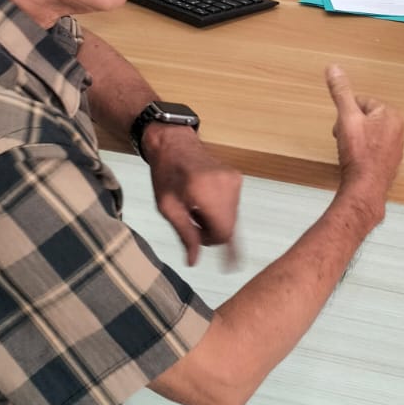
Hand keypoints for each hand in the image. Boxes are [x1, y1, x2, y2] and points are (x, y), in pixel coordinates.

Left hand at [144, 125, 242, 266]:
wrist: (174, 143)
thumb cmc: (165, 173)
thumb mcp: (167, 207)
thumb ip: (185, 235)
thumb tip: (194, 261)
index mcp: (205, 192)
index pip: (223, 233)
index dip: (209, 241)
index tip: (197, 240)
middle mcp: (225, 185)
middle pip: (230, 228)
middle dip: (212, 232)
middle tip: (192, 221)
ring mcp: (234, 180)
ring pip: (233, 219)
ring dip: (216, 220)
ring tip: (196, 207)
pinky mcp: (237, 178)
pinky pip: (233, 206)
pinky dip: (220, 210)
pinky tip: (204, 200)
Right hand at [325, 64, 403, 221]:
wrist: (365, 187)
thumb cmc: (359, 154)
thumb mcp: (346, 117)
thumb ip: (341, 92)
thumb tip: (334, 68)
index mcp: (391, 114)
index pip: (361, 102)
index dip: (347, 114)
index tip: (344, 127)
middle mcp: (398, 129)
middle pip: (365, 118)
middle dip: (350, 127)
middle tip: (346, 140)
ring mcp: (395, 147)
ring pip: (367, 134)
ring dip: (355, 140)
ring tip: (350, 153)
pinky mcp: (389, 162)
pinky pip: (371, 150)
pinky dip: (361, 153)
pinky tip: (356, 162)